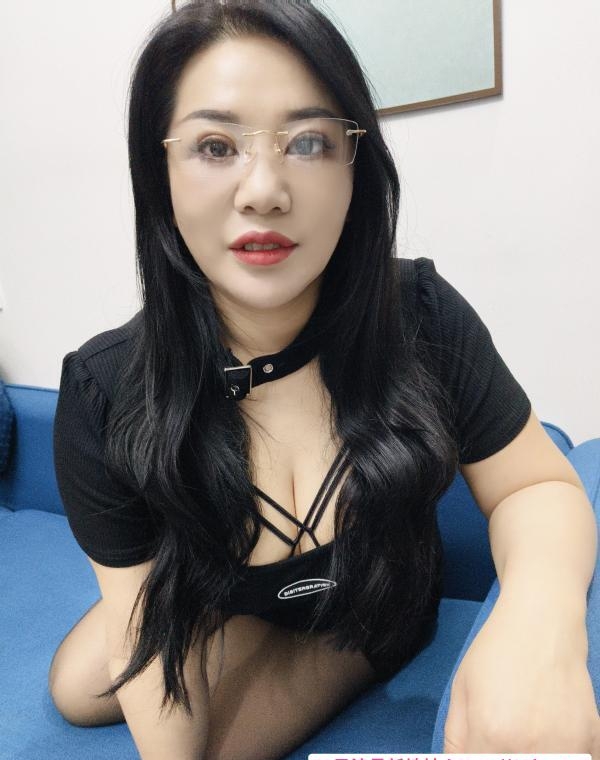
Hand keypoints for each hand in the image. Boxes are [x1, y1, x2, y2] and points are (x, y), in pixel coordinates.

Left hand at [443, 595, 599, 753]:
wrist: (542, 623)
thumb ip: (455, 737)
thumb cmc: (497, 652)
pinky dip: (567, 754)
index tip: (480, 746)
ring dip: (533, 756)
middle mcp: (529, 749)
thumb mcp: (461, 689)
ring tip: (527, 732)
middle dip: (500, 754)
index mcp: (491, 735)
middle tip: (501, 736)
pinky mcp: (591, 740)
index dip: (475, 757)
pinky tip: (554, 736)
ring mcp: (564, 748)